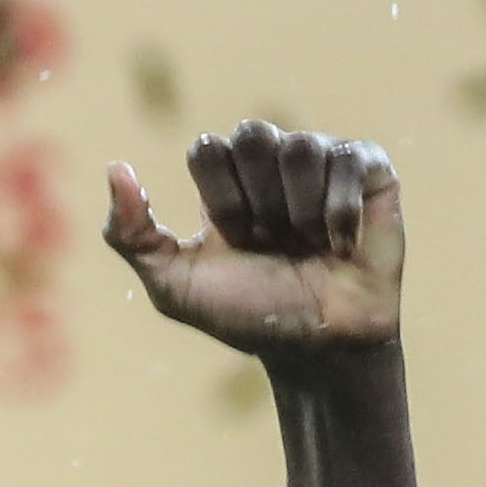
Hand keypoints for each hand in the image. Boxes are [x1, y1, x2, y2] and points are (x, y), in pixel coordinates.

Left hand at [102, 123, 403, 357]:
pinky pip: (347, 158)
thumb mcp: (174, 287)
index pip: (207, 149)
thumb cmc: (249, 318)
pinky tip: (339, 243)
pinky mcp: (370, 172)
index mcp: (226, 181)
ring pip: (299, 145)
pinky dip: (338, 211)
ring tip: (308, 244)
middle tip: (272, 240)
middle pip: (252, 135)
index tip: (234, 242)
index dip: (219, 199)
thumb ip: (132, 235)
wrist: (317, 351)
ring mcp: (322, 162)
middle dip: (257, 199)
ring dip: (299, 211)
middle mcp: (273, 163)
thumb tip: (115, 166)